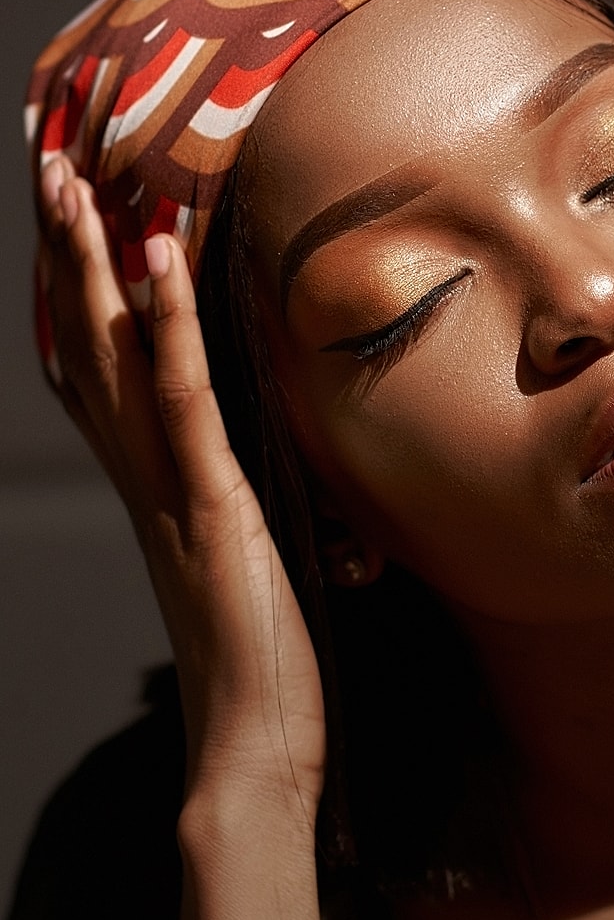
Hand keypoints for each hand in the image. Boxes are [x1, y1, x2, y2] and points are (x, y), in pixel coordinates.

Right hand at [39, 158, 326, 827]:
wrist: (254, 751)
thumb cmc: (261, 667)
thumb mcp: (250, 568)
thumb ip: (236, 513)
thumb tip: (254, 481)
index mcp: (155, 494)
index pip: (102, 378)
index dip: (80, 300)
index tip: (74, 227)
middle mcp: (145, 484)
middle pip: (85, 349)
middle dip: (63, 258)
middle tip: (46, 168)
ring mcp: (172, 494)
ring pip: (113, 362)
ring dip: (90, 269)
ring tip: (73, 184)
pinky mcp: (213, 509)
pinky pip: (184, 404)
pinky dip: (169, 328)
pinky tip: (157, 260)